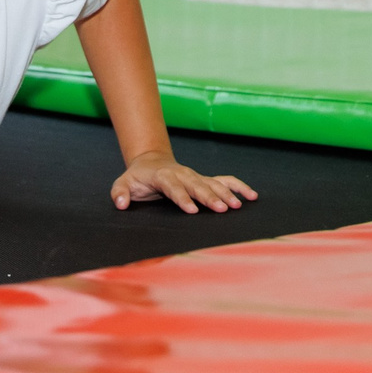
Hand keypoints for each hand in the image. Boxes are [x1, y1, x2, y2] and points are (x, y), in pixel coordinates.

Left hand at [111, 152, 253, 213]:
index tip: (192, 210)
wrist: (151, 162)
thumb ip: (119, 193)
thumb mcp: (123, 184)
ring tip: (237, 206)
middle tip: (221, 209)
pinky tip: (252, 196)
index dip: (182, 198)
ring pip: (212, 183)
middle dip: (209, 197)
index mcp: (163, 176)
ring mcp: (195, 176)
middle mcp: (182, 174)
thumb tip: (120, 204)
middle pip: (197, 185)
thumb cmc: (137, 178)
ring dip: (225, 193)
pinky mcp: (204, 179)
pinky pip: (224, 180)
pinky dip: (238, 186)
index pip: (173, 187)